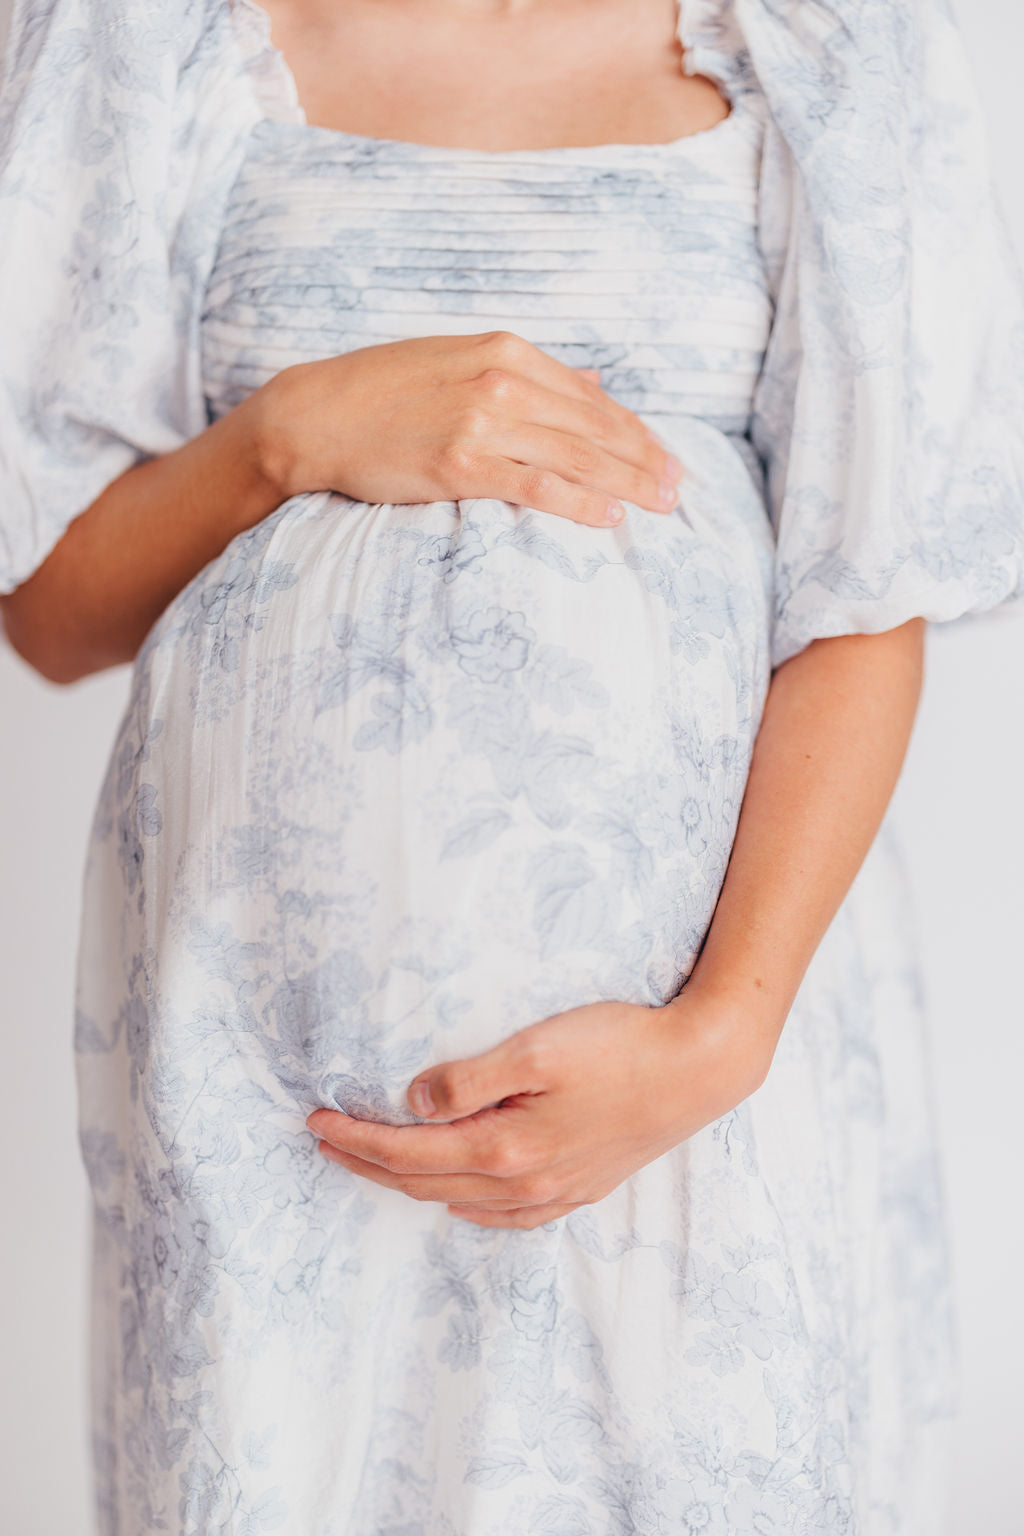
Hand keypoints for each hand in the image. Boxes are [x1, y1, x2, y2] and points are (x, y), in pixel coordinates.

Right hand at [254, 329, 682, 528]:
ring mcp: (482, 421)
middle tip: (679, 487)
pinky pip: (537, 485)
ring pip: (576, 456)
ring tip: (660, 505)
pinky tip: (609, 516)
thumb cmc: (384, 392)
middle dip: (644, 458)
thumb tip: (592, 384)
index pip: (590, 398)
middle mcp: (502, 380)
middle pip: (593, 426)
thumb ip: (529, 375)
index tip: (664, 456)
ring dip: (627, 482)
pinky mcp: (462, 462)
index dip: (635, 431)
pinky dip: (579, 501)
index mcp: (506, 350)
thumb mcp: (461, 364)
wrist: (317, 415)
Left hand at [305, 988, 771, 1229]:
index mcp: (505, 1148)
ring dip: (409, 1184)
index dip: (355, 1139)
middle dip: (368, 1163)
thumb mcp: (536, 1048)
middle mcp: (523, 1184)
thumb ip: (469, 1078)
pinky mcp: (581, 1186)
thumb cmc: (620, 1046)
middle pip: (424, 1182)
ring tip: (373, 1163)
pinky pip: (506, 1217)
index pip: (407, 1153)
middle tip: (324, 1140)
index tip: (314, 1120)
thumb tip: (413, 1103)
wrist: (700, 1068)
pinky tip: (459, 1201)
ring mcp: (554, 1192)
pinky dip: (468, 1208)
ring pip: (460, 1200)